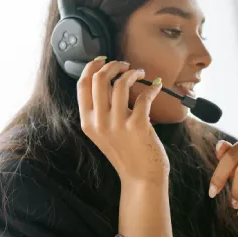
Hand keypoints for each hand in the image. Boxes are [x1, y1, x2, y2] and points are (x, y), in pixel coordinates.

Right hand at [77, 57, 167, 183]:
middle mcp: (99, 123)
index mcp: (87, 122)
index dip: (92, 66)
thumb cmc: (125, 152)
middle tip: (124, 65)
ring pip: (120, 83)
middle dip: (113, 64)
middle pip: (99, 78)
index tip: (103, 59)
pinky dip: (151, 87)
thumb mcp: (102, 132)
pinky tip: (155, 87)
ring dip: (132, 72)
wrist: (141, 177)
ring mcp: (118, 124)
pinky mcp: (138, 125)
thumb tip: (105, 78)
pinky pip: (143, 96)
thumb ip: (100, 110)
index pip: (82, 85)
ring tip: (140, 73)